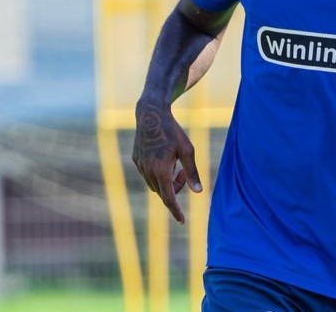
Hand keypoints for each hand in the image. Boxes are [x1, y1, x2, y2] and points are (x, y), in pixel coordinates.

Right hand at [132, 102, 201, 223]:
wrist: (151, 115)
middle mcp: (148, 170)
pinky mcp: (136, 159)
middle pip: (163, 191)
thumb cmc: (173, 131)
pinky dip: (157, 173)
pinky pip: (147, 174)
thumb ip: (192, 172)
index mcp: (161, 170)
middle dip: (175, 187)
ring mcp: (140, 165)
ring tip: (174, 163)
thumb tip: (198, 191)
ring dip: (166, 180)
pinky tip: (163, 157)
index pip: (169, 198)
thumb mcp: (187, 150)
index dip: (176, 211)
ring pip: (154, 184)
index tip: (182, 221)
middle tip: (183, 171)